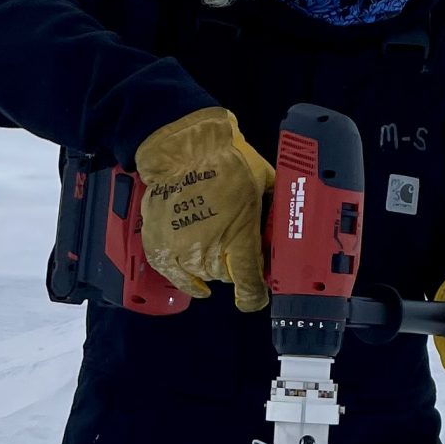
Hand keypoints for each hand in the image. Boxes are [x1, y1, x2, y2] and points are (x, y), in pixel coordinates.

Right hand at [135, 107, 275, 313]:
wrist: (184, 146)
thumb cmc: (225, 158)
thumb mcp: (264, 182)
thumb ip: (274, 210)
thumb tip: (284, 224)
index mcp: (239, 236)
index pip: (248, 283)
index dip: (254, 295)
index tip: (256, 297)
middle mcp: (209, 249)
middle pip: (226, 278)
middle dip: (234, 267)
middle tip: (235, 248)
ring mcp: (182, 248)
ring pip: (202, 275)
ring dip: (211, 266)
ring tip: (215, 250)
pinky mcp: (160, 244)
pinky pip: (173, 274)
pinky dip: (186, 281)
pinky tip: (197, 288)